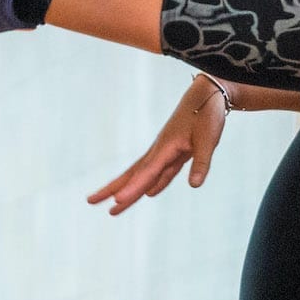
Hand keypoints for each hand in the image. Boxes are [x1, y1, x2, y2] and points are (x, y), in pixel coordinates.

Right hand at [87, 75, 227, 215]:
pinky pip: (158, 172)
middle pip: (132, 175)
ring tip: (113, 205)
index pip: (146, 173)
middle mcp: (159, 151)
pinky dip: (152, 184)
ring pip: (141, 175)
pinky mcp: (172, 151)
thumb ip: (201, 163)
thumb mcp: (208, 139)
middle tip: (91, 201)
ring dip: (128, 189)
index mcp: (165, 148)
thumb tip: (194, 185)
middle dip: (113, 189)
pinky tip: (148, 194)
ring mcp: (164, 151)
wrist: (208, 94)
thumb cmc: (207, 114)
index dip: (133, 188)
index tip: (117, 201)